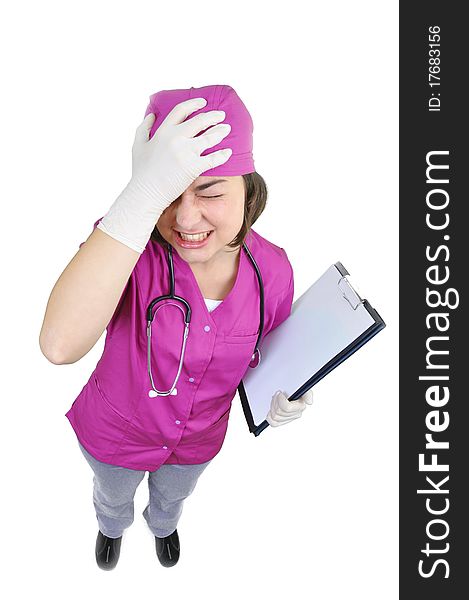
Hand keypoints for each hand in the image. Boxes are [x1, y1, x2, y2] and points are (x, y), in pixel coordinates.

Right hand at [97, 97, 232, 252]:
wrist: (145, 193)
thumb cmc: (141, 172)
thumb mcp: (138, 145)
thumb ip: (143, 128)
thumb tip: (151, 115)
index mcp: (163, 131)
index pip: (181, 111)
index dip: (194, 104)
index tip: (203, 103)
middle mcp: (175, 138)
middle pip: (199, 121)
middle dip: (213, 116)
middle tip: (221, 115)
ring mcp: (185, 152)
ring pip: (209, 137)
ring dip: (220, 131)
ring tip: (227, 129)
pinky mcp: (193, 167)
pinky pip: (213, 158)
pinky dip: (223, 155)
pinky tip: (228, 152)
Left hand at [266, 388, 313, 426]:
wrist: (286, 388)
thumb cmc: (293, 386)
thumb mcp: (301, 385)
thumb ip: (307, 393)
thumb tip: (309, 402)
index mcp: (301, 406)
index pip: (287, 408)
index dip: (281, 400)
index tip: (280, 393)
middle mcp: (296, 414)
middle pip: (279, 412)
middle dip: (275, 402)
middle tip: (277, 395)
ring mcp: (289, 418)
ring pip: (275, 417)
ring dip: (273, 407)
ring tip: (275, 400)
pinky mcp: (282, 422)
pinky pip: (273, 423)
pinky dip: (270, 416)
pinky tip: (273, 408)